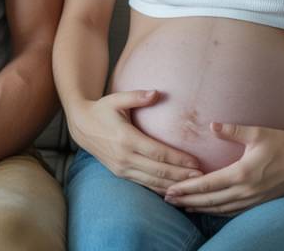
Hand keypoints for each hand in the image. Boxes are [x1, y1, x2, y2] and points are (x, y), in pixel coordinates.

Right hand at [69, 90, 203, 194]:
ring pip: (153, 182)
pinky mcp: (121, 174)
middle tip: (202, 177)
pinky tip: (175, 191)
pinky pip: (144, 185)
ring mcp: (122, 168)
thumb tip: (157, 93)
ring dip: (174, 185)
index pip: (157, 153)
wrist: (80, 126)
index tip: (196, 161)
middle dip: (182, 175)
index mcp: (126, 139)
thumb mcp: (116, 99)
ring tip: (194, 186)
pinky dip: (161, 189)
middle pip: (158, 171)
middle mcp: (124, 157)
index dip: (178, 159)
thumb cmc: (102, 109)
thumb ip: (137, 96)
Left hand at [164, 123, 283, 215]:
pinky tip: (209, 209)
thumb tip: (212, 125)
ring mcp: (253, 199)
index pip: (208, 185)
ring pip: (221, 208)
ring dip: (200, 208)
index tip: (171, 189)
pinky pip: (233, 211)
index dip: (187, 188)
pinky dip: (217, 211)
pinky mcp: (260, 202)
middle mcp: (246, 191)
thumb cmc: (283, 143)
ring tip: (183, 206)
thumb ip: (233, 130)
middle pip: (210, 201)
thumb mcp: (258, 133)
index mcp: (242, 174)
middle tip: (168, 199)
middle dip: (188, 201)